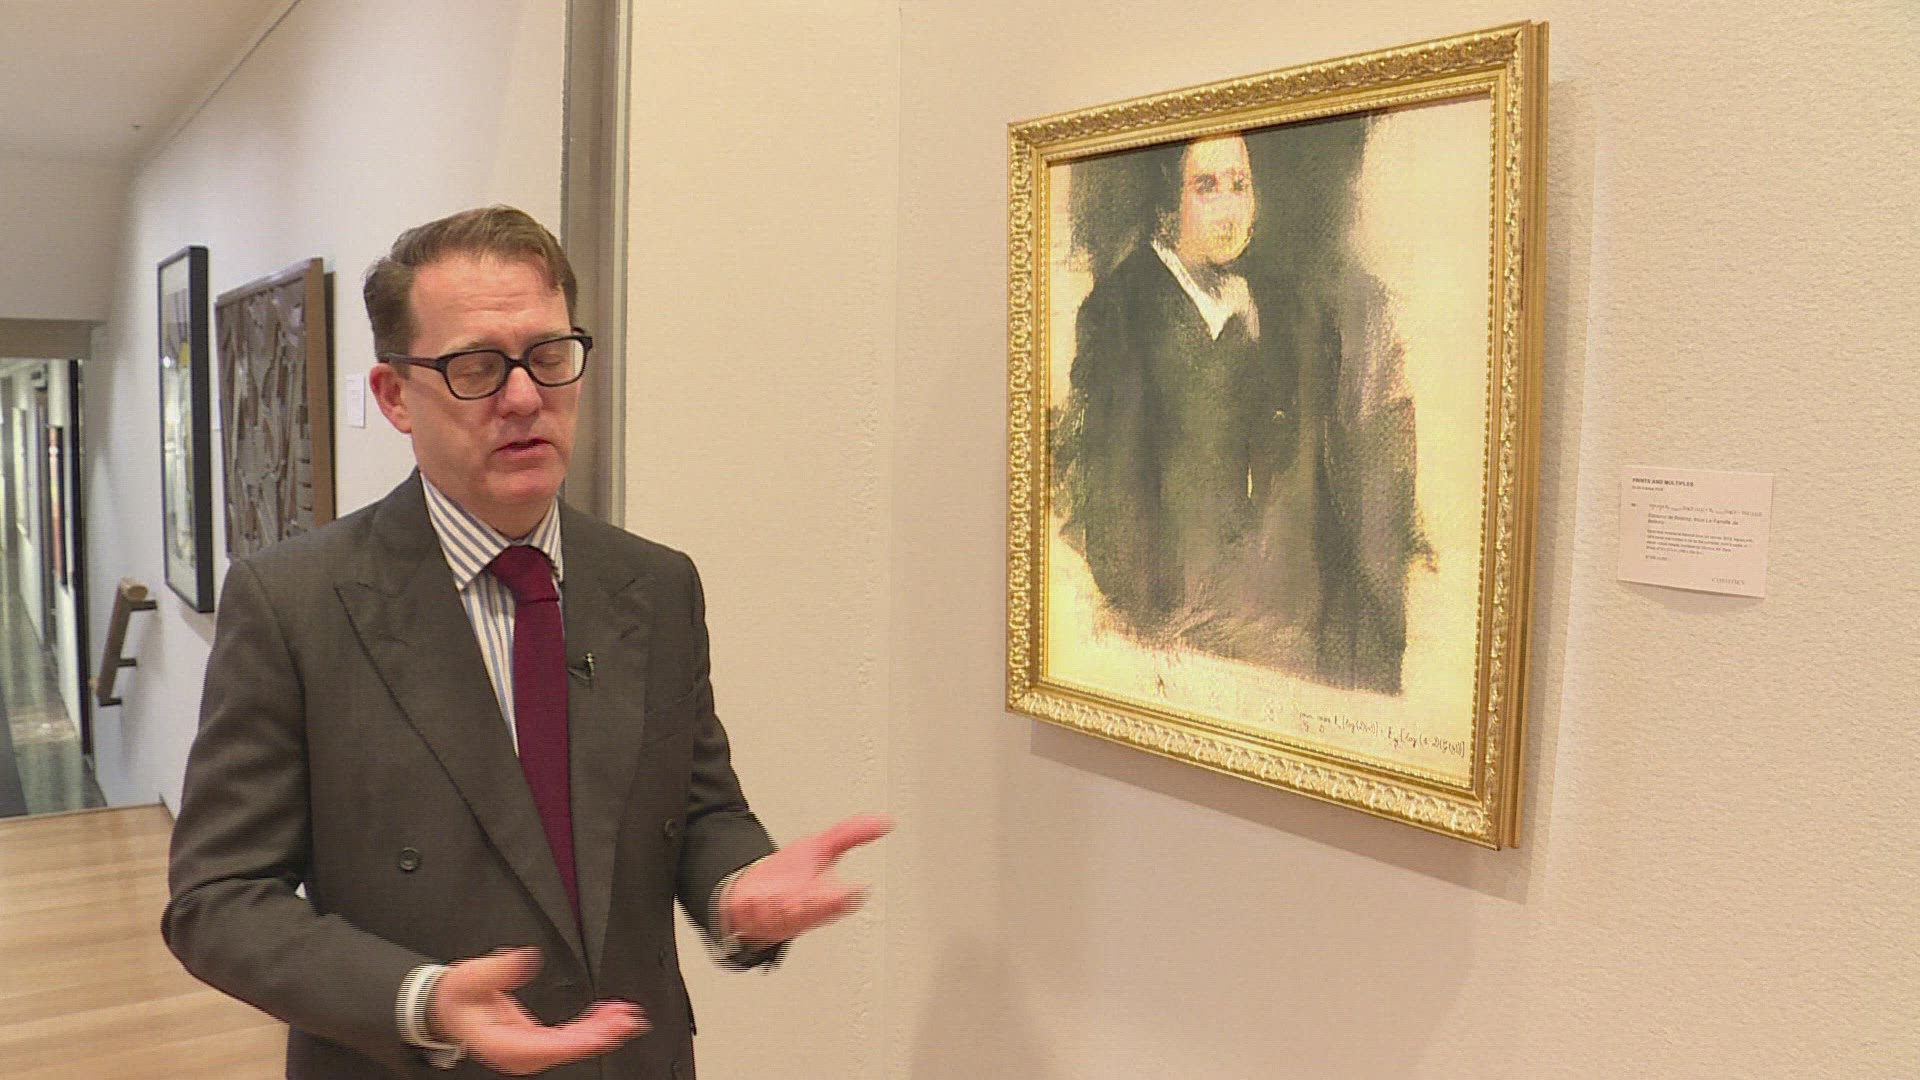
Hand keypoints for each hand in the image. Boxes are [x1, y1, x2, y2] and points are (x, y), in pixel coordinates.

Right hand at [430, 947, 646, 1075]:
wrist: (445, 1007)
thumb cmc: (456, 997)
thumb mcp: (471, 977)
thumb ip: (500, 969)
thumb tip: (527, 958)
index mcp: (503, 1044)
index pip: (547, 1047)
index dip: (579, 1040)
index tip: (604, 1029)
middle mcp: (519, 1053)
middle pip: (567, 1048)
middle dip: (600, 1034)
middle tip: (627, 1018)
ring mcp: (529, 1049)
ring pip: (572, 1046)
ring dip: (601, 1031)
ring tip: (624, 1015)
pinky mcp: (535, 1041)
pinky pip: (568, 1039)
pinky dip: (591, 1028)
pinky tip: (607, 1017)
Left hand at [722, 814, 893, 944]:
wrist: (753, 892)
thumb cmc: (792, 873)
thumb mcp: (823, 847)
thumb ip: (851, 834)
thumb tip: (884, 822)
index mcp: (825, 897)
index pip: (840, 900)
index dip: (847, 897)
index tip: (857, 889)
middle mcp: (803, 908)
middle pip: (814, 911)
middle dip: (819, 905)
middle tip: (829, 896)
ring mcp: (776, 913)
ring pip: (785, 916)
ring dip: (787, 909)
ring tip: (789, 900)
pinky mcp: (751, 912)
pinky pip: (752, 912)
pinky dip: (754, 906)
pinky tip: (757, 898)